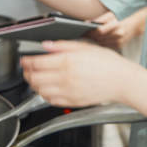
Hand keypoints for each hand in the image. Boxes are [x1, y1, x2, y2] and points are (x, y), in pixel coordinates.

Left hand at [21, 40, 137, 106]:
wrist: (122, 81)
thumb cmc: (108, 63)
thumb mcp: (85, 47)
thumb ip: (62, 45)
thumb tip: (46, 44)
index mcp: (68, 61)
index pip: (37, 62)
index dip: (27, 61)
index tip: (25, 60)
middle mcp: (66, 77)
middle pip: (35, 77)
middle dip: (27, 73)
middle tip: (27, 69)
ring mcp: (68, 91)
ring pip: (40, 91)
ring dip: (34, 85)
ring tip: (35, 79)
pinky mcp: (72, 102)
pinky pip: (51, 100)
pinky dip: (44, 95)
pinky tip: (47, 89)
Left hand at [87, 11, 135, 49]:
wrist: (135, 25)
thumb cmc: (121, 18)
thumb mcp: (111, 15)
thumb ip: (100, 19)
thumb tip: (87, 23)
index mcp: (117, 25)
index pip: (100, 31)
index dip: (91, 31)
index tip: (84, 29)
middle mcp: (119, 34)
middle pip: (100, 38)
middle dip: (91, 36)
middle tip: (84, 33)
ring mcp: (119, 41)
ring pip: (102, 43)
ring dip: (95, 40)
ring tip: (89, 36)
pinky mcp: (119, 46)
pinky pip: (106, 46)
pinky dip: (100, 43)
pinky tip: (97, 39)